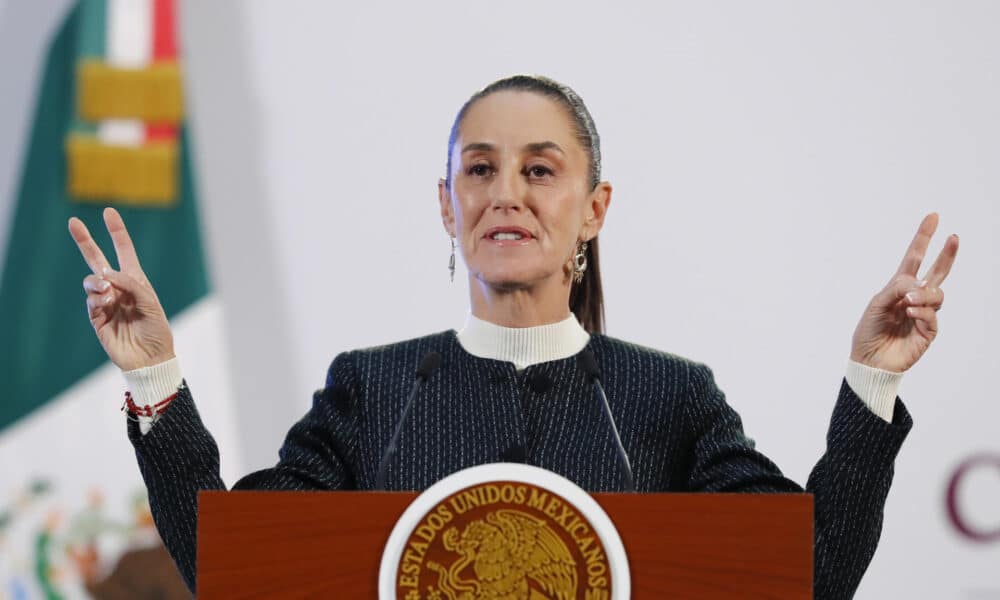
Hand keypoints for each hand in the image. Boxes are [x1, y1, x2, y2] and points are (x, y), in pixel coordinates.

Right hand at [68, 207, 174, 370]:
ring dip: (97, 281)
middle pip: (97, 260)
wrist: (151, 358)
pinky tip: (106, 301)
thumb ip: (131, 285)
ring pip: (92, 281)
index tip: (109, 212)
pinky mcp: (97, 319)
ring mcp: (106, 302)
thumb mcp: (151, 303)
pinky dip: (98, 298)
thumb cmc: (157, 331)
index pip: (123, 251)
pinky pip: (92, 301)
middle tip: (73, 222)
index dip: (116, 232)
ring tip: (107, 290)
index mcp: (135, 281)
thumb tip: (106, 275)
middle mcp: (118, 288)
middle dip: (85, 241)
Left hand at [851, 213, 958, 372]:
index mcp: (898, 287)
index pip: (914, 258)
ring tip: (908, 301)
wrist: (870, 361)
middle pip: (936, 272)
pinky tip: (910, 313)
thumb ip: (896, 287)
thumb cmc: (869, 332)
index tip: (933, 217)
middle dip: (946, 254)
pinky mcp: (928, 330)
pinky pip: (932, 314)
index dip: (923, 238)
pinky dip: (921, 311)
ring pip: (937, 293)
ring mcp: (923, 313)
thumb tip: (918, 281)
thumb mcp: (877, 304)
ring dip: (923, 294)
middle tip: (954, 237)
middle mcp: (914, 297)